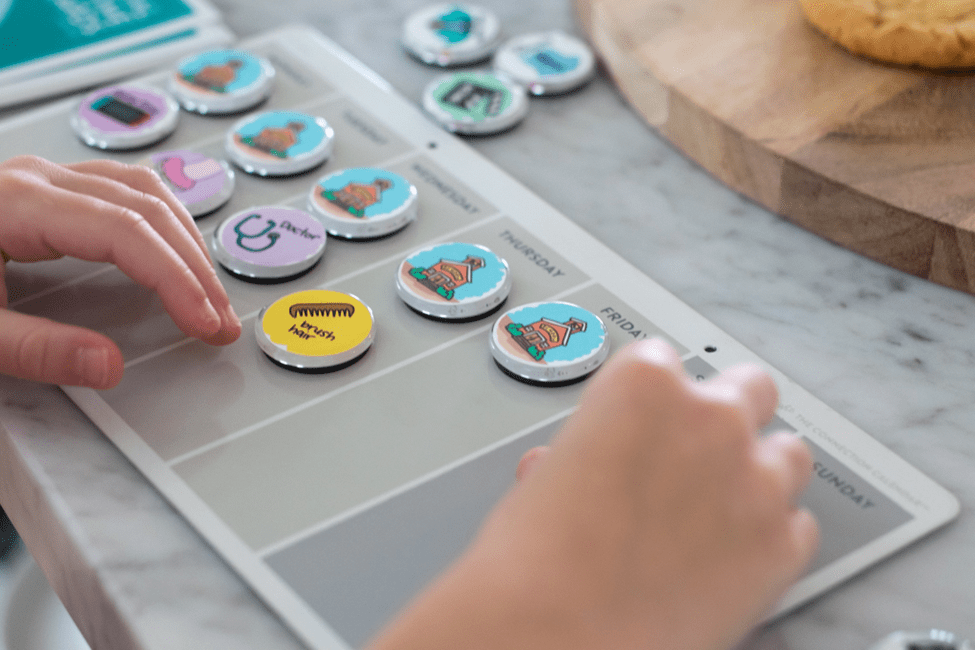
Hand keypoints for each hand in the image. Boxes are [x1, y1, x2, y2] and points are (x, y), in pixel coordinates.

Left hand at [0, 155, 240, 388]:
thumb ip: (34, 349)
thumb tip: (108, 366)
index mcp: (19, 203)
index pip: (128, 233)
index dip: (177, 279)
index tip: (205, 323)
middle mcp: (39, 179)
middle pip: (148, 208)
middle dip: (195, 266)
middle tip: (221, 320)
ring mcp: (43, 178)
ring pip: (144, 190)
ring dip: (186, 240)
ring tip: (209, 290)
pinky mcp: (44, 189)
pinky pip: (125, 191)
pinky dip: (163, 223)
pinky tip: (174, 251)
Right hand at [368, 339, 818, 649]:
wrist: (556, 632)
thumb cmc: (535, 559)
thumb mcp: (546, 477)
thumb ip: (586, 451)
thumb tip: (586, 464)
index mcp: (645, 384)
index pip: (664, 360)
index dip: (651, 396)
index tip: (647, 422)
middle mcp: (711, 420)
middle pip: (750, 387)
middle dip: (726, 416)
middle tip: (699, 450)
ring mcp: (756, 481)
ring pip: (790, 454)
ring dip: (760, 471)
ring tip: (724, 505)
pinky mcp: (782, 547)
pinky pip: (799, 527)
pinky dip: (772, 537)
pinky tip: (733, 555)